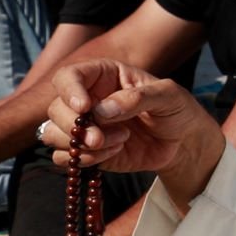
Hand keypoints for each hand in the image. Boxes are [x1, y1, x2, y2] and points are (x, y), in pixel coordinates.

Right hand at [43, 58, 218, 178]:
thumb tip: (101, 110)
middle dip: (74, 126)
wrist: (182, 142)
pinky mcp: (86, 150)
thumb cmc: (176, 109)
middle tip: (99, 138)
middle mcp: (87, 99)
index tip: (83, 107)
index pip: (68, 76)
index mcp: (102, 75)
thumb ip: (138, 98)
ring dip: (79, 144)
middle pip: (56, 109)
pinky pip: (65, 157)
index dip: (69, 91)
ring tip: (118, 142)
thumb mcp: (168, 95)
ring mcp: (84, 126)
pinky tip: (114, 153)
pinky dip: (83, 159)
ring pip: (53, 133)